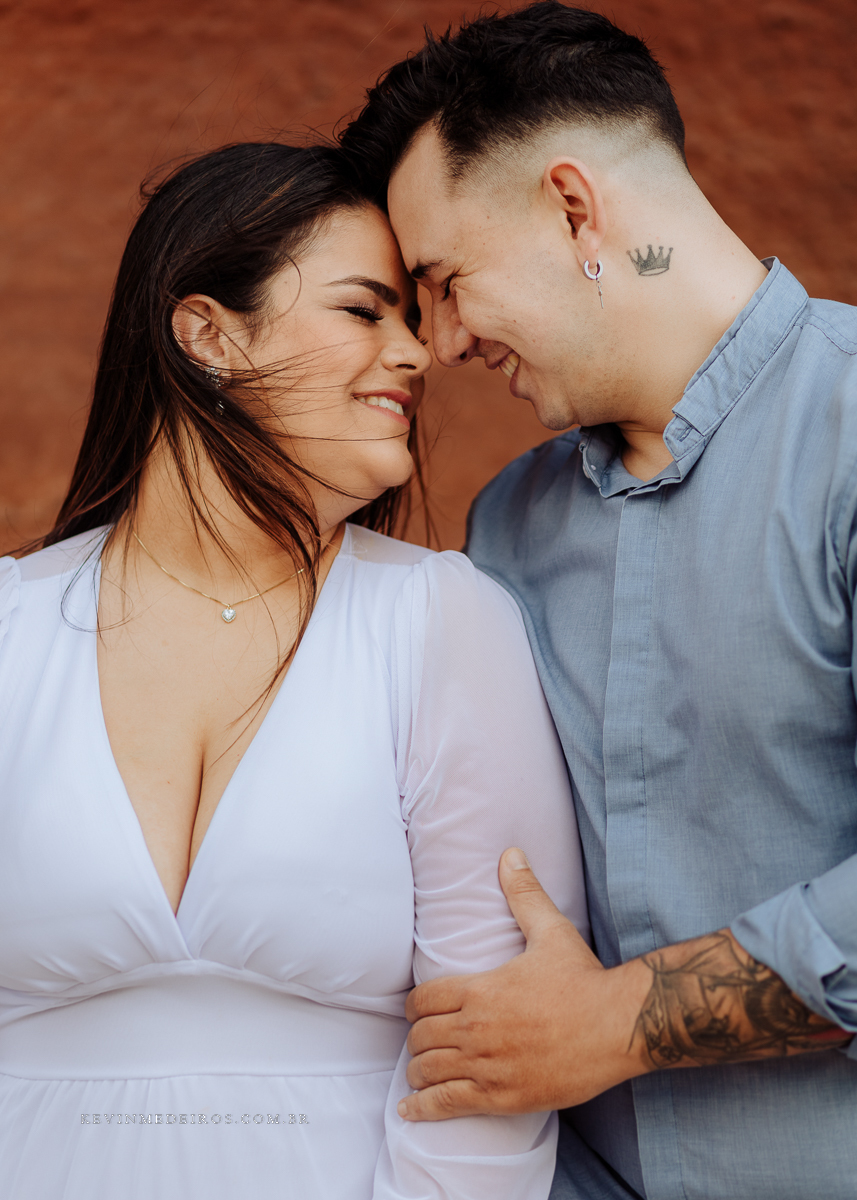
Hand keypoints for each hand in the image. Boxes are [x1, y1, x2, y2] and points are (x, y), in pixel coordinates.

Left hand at [398, 848, 651, 1120]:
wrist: (618, 1026)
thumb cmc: (583, 978)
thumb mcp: (551, 930)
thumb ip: (524, 893)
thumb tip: (510, 854)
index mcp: (480, 989)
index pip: (423, 1000)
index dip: (414, 1007)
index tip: (417, 1011)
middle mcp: (476, 1028)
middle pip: (422, 1036)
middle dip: (417, 1038)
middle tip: (424, 1040)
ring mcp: (488, 1066)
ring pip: (429, 1070)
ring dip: (418, 1070)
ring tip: (418, 1071)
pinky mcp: (503, 1097)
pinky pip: (449, 1105)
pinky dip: (423, 1108)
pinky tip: (410, 1111)